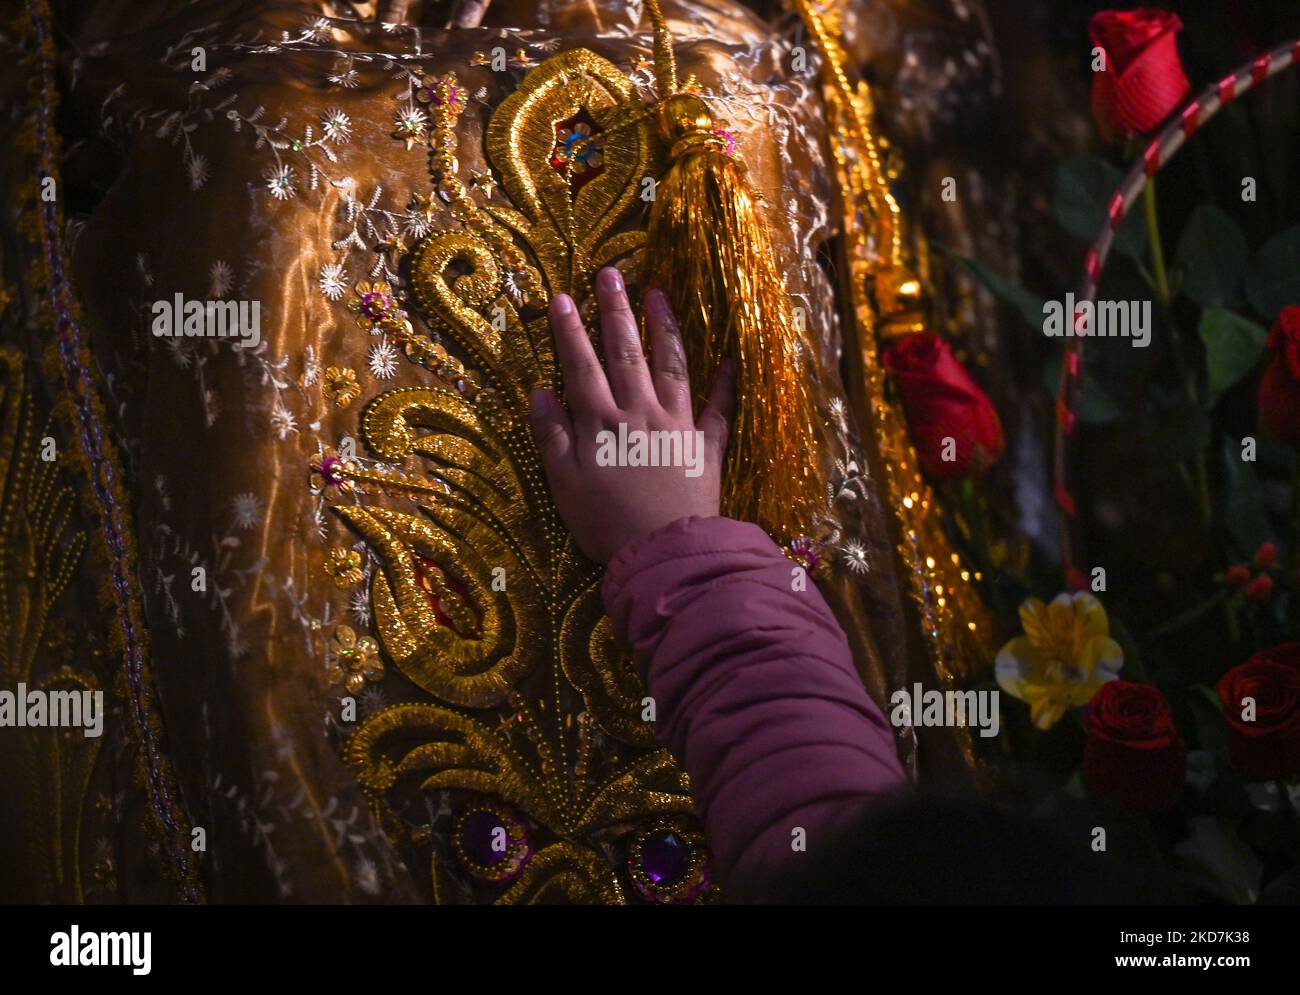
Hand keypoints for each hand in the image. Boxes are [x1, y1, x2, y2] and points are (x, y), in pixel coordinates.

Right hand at [529, 267, 734, 563]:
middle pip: (625, 352)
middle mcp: (639, 412)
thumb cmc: (607, 525)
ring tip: (659, 294)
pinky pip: (718, 408)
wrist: (665, 552)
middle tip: (611, 275)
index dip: (570, 331)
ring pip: (670, 365)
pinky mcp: (706, 445)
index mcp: (600, 423)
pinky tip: (729, 360)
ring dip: (664, 328)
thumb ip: (552, 436)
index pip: (581, 366)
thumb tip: (539, 392)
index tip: (562, 297)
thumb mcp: (564, 486)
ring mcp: (677, 424)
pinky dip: (724, 383)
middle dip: (616, 311)